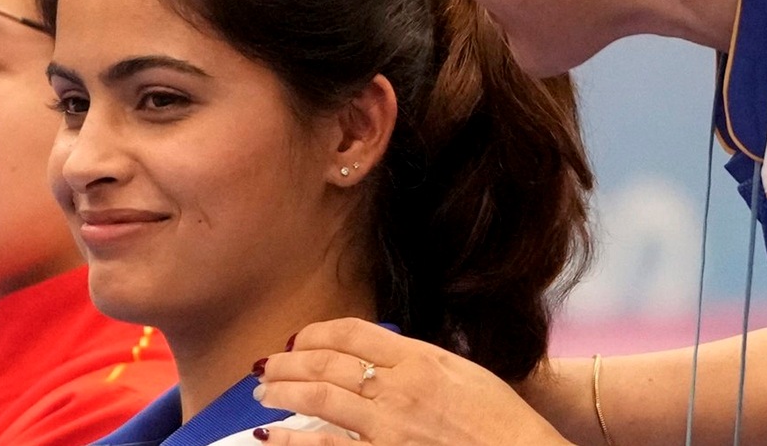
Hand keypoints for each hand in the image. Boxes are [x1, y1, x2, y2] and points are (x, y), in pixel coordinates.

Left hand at [253, 317, 571, 445]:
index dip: (317, 332)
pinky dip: (295, 437)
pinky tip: (273, 434)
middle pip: (328, 362)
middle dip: (290, 362)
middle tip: (268, 366)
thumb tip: (385, 355)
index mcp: (421, 358)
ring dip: (284, 392)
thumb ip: (422, 362)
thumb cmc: (501, 422)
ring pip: (319, 398)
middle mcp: (399, 387)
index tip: (300, 339)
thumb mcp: (464, 374)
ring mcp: (389, 426)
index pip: (353, 332)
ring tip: (264, 393)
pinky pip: (327, 445)